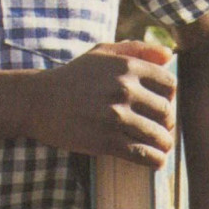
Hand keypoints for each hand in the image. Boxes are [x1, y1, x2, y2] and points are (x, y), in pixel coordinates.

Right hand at [31, 40, 176, 165]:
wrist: (38, 101)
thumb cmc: (73, 76)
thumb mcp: (101, 53)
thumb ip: (136, 49)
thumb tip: (168, 55)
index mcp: (126, 66)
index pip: (169, 85)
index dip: (168, 97)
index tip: (158, 105)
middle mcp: (123, 89)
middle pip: (167, 112)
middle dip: (166, 123)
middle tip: (157, 128)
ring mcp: (115, 116)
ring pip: (159, 136)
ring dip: (162, 144)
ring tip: (157, 145)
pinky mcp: (106, 141)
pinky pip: (144, 155)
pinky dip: (154, 160)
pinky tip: (153, 159)